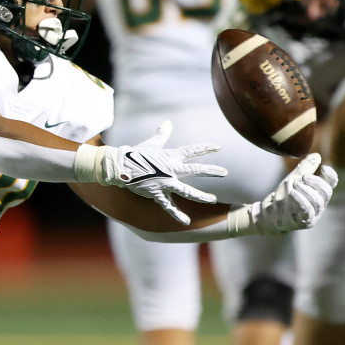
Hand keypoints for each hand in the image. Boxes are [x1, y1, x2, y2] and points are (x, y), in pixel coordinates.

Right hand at [97, 121, 227, 223]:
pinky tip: (186, 221)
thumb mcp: (151, 144)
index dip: (205, 148)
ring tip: (212, 199)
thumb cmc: (135, 154)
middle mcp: (170, 170)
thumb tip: (167, 123)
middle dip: (211, 171)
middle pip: (195, 170)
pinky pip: (168, 206)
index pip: (191, 151)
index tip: (219, 147)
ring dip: (200, 196)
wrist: (120, 166)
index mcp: (170, 156)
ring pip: (186, 191)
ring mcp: (165, 183)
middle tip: (225, 173)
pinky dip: (177, 214)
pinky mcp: (156, 193)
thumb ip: (162, 135)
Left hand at [232, 153, 338, 234]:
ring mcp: (313, 215)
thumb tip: (316, 155)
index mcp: (319, 194)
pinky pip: (307, 210)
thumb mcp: (293, 180)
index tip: (323, 167)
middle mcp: (319, 205)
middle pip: (326, 192)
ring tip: (293, 184)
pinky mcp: (304, 222)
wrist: (268, 215)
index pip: (331, 184)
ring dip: (305, 189)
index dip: (330, 175)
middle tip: (302, 176)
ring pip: (317, 200)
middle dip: (315, 181)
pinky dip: (301, 199)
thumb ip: (305, 169)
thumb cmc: (282, 198)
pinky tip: (292, 192)